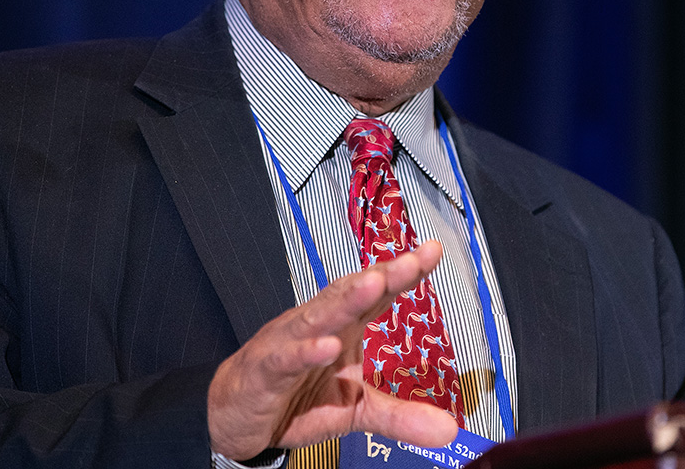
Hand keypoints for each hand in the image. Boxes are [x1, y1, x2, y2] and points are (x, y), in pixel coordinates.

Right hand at [206, 240, 459, 460]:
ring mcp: (289, 343)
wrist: (236, 415)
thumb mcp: (356, 410)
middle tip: (409, 262)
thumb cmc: (296, 397)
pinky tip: (325, 346)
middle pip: (350, 295)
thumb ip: (399, 416)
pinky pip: (285, 357)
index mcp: (342, 327)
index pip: (376, 295)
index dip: (402, 273)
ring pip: (318, 316)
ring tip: (373, 284)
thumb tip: (448, 431)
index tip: (432, 252)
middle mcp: (317, 325)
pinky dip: (304, 351)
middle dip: (380, 276)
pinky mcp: (265, 369)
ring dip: (345, 300)